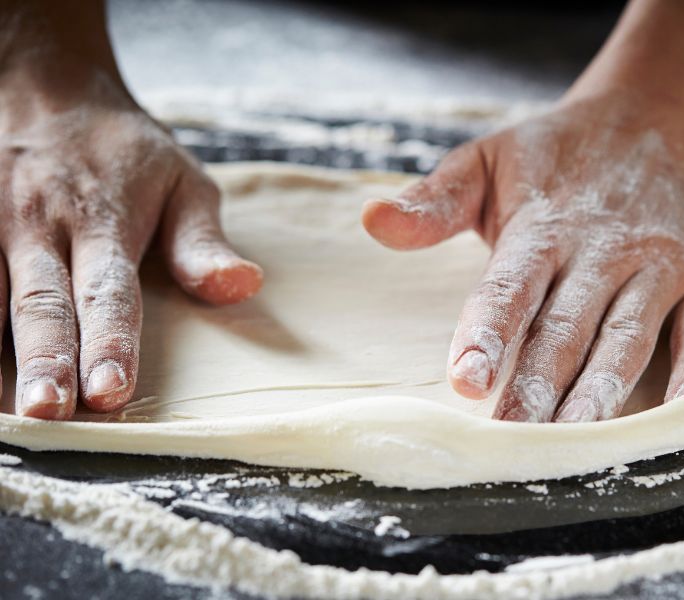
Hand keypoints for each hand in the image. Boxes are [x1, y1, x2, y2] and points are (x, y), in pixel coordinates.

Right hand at [0, 68, 261, 419]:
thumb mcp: (182, 181)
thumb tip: (243, 286)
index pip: (109, 292)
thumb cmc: (123, 151)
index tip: (109, 392)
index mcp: (103, 221)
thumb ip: (202, 242)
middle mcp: (39, 225)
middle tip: (45, 412)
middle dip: (43, 359)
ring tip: (1, 410)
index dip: (109, 342)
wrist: (44, 84)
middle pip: (40, 302)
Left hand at [363, 94, 683, 421]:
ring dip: (604, 390)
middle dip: (539, 385)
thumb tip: (371, 221)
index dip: (489, 332)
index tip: (467, 380)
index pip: (511, 286)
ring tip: (578, 438)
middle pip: (567, 326)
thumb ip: (435, 201)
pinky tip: (677, 415)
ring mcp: (664, 264)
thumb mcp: (490, 162)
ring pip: (630, 336)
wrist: (662, 118)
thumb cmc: (562, 157)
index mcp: (543, 226)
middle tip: (514, 439)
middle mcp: (604, 248)